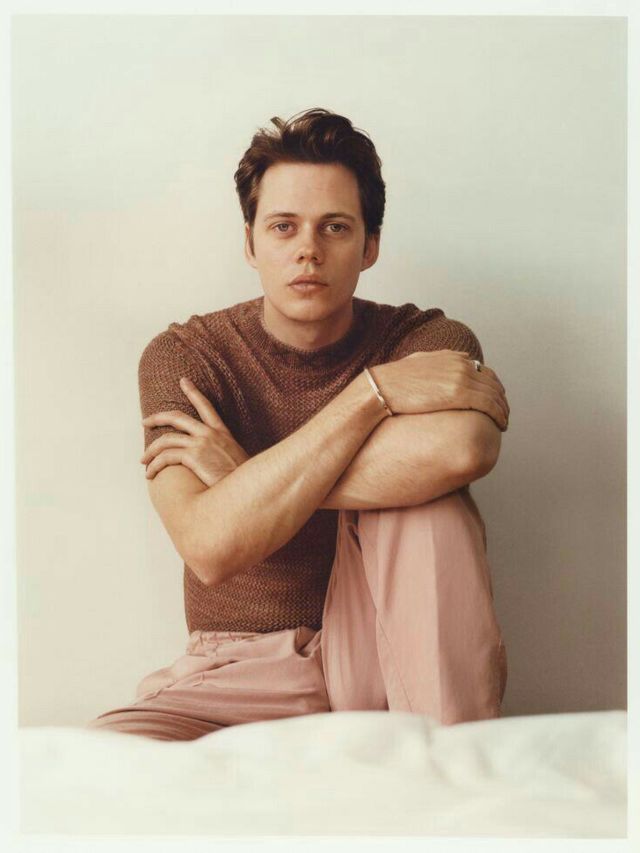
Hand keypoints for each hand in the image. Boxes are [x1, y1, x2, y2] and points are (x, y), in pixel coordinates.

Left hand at [140, 377, 249, 484]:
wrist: (247, 490)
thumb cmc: (241, 482)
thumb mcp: (236, 461)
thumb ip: (222, 455)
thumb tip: (212, 462)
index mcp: (222, 433)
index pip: (206, 406)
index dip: (193, 392)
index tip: (183, 381)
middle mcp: (210, 434)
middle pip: (177, 417)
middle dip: (157, 418)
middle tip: (145, 422)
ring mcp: (202, 444)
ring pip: (165, 440)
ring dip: (150, 451)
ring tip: (143, 461)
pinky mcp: (194, 456)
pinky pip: (165, 457)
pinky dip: (154, 466)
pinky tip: (150, 475)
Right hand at [372, 350, 509, 430]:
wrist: (380, 389)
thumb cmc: (391, 384)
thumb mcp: (414, 366)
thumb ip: (432, 364)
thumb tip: (440, 368)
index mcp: (451, 357)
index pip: (482, 370)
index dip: (490, 386)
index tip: (492, 399)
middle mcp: (460, 364)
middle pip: (492, 382)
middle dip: (500, 398)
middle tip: (503, 413)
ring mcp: (461, 377)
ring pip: (494, 394)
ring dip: (502, 409)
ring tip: (504, 422)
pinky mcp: (460, 394)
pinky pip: (489, 405)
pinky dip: (499, 415)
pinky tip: (501, 425)